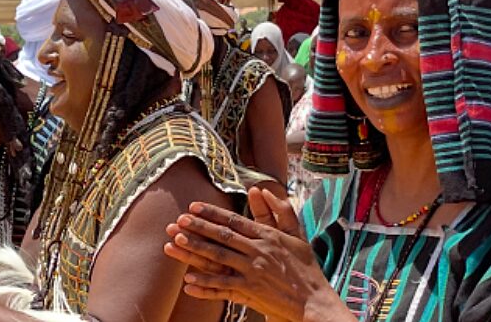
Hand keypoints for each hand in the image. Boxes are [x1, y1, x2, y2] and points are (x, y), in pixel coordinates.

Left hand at [163, 187, 351, 321]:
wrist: (314, 301)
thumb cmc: (305, 268)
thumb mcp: (297, 235)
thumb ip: (281, 211)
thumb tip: (263, 189)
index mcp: (267, 237)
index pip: (234, 221)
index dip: (213, 213)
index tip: (193, 206)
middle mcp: (258, 252)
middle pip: (223, 237)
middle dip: (198, 228)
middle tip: (178, 221)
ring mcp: (253, 273)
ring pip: (219, 259)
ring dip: (195, 251)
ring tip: (176, 243)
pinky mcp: (251, 292)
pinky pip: (223, 287)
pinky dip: (206, 285)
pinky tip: (188, 282)